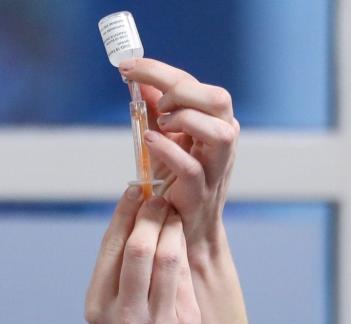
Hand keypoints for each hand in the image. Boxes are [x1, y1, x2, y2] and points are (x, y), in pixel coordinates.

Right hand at [85, 189, 202, 323]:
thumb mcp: (106, 312)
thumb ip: (113, 269)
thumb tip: (129, 210)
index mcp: (98, 307)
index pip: (112, 247)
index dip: (125, 212)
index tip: (136, 189)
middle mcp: (125, 316)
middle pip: (140, 247)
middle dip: (152, 215)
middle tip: (160, 199)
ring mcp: (157, 323)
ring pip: (168, 257)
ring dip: (173, 228)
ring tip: (173, 217)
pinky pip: (186, 278)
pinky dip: (184, 254)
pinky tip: (182, 243)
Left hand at [120, 58, 238, 258]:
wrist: (182, 229)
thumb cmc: (175, 181)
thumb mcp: (166, 139)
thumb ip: (157, 111)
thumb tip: (140, 80)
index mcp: (214, 121)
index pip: (193, 84)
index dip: (159, 71)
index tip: (127, 66)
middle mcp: (223, 141)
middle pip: (218, 99)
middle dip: (180, 90)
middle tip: (154, 101)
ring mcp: (216, 168)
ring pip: (219, 131)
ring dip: (185, 119)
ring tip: (159, 123)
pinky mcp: (201, 193)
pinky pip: (191, 167)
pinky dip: (170, 151)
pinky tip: (149, 141)